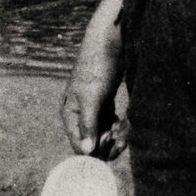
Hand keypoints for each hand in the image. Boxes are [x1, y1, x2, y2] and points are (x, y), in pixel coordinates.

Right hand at [61, 41, 126, 158]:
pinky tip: (126, 122)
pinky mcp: (105, 104)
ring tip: (125, 127)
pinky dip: (118, 127)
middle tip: (120, 134)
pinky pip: (110, 124)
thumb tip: (87, 152)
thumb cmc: (97, 67)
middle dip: (107, 144)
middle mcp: (79, 115)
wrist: (109, 43)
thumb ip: (88, 125)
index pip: (79, 145)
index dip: (95, 149)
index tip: (110, 139)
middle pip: (92, 143)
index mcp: (69, 115)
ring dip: (115, 136)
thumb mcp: (92, 97)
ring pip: (103, 135)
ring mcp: (92, 110)